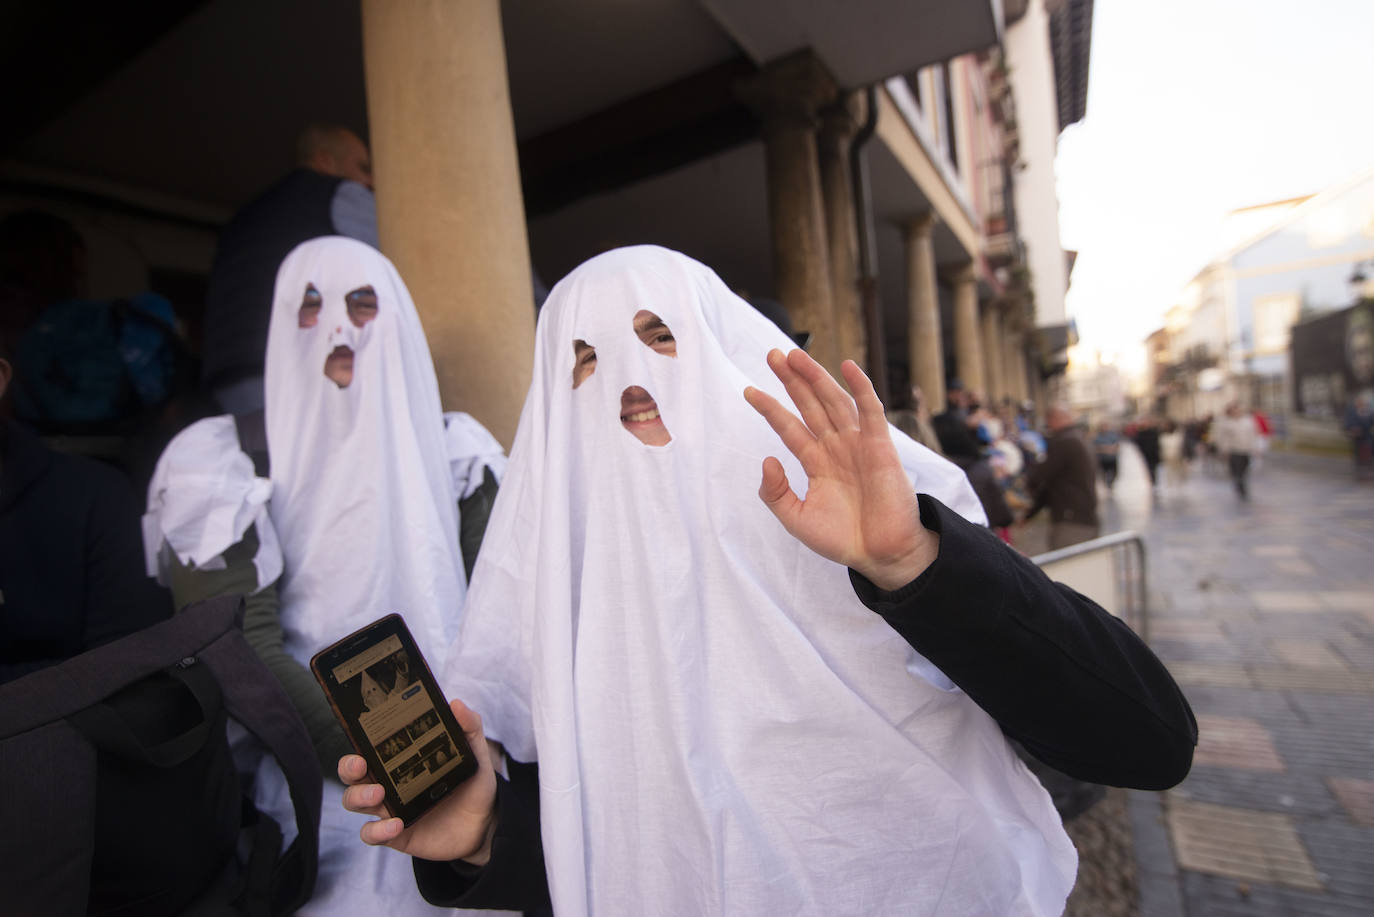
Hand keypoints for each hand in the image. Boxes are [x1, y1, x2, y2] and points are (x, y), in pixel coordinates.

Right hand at [339, 697, 498, 863]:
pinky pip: (371, 834)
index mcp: (400, 758)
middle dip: (348, 766)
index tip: (361, 731)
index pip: (370, 745)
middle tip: (361, 764)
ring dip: (359, 796)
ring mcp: (388, 808)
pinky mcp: (394, 834)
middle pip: (352, 772)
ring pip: (354, 800)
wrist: (484, 823)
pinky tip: (395, 824)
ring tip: (379, 793)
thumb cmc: (471, 783)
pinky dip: (377, 830)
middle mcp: (387, 781)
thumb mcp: (474, 753)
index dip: (358, 738)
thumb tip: (456, 704)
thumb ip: (469, 727)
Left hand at [743, 349, 937, 590]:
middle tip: (772, 354)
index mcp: (816, 462)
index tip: (749, 391)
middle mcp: (836, 447)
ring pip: (834, 402)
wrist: (881, 555)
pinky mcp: (880, 446)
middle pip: (809, 405)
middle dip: (791, 380)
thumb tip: (767, 459)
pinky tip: (847, 366)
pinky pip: (870, 411)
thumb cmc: (842, 539)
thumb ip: (776, 492)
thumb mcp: (796, 519)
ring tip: (795, 355)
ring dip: (816, 377)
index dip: (770, 408)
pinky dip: (860, 387)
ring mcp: (858, 444)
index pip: (789, 427)